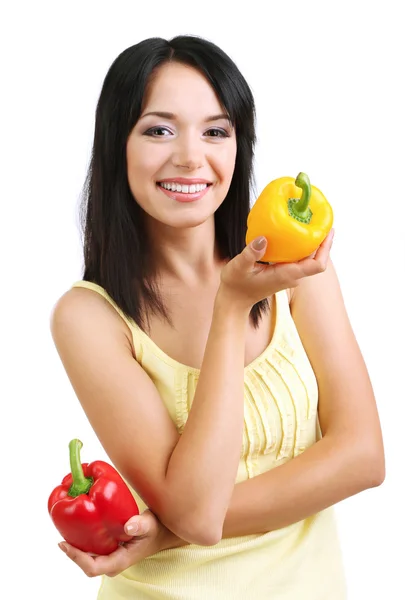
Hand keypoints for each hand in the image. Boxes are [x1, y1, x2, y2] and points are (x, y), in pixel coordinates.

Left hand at [58, 509, 187, 577]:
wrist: (161, 532)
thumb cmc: (156, 528)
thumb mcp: (150, 524)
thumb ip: (140, 524)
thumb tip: (128, 525)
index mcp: (121, 560)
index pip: (93, 567)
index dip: (76, 558)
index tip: (64, 544)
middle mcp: (113, 562)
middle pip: (86, 564)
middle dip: (72, 553)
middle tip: (61, 534)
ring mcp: (111, 557)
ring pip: (88, 557)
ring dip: (76, 547)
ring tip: (65, 529)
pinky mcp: (109, 549)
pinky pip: (92, 549)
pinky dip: (83, 540)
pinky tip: (77, 527)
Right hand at [219, 230, 333, 309]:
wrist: (234, 300)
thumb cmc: (235, 286)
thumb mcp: (239, 267)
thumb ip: (251, 253)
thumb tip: (263, 238)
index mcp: (287, 275)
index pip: (317, 265)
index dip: (325, 248)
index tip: (328, 231)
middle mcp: (292, 276)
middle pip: (316, 259)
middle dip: (321, 241)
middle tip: (320, 220)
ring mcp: (289, 275)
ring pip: (308, 258)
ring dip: (311, 242)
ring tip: (309, 222)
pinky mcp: (283, 272)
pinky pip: (298, 258)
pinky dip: (300, 245)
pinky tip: (294, 232)